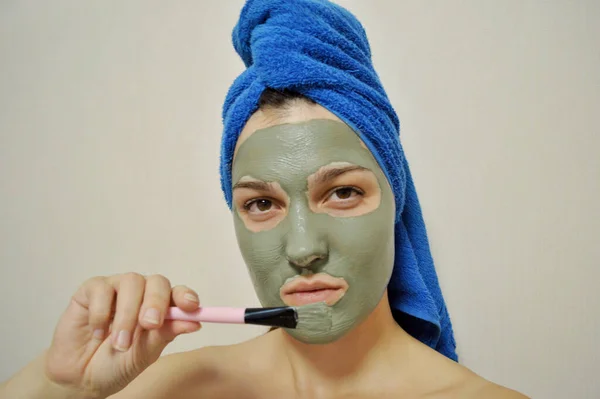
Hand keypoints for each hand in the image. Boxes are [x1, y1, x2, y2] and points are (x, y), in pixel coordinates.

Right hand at [44, 273, 201, 397]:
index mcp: (159, 308)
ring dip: (127, 314)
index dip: (185, 296)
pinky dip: (101, 313)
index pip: (177, 293)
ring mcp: (116, 289)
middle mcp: (141, 294)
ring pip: (131, 282)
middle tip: (150, 324)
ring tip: (120, 343)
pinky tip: (98, 332)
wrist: (79, 377)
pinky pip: (101, 289)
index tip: (191, 306)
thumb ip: (166, 334)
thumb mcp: (145, 353)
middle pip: (157, 282)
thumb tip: (195, 322)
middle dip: (156, 302)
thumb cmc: (116, 363)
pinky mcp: (91, 290)